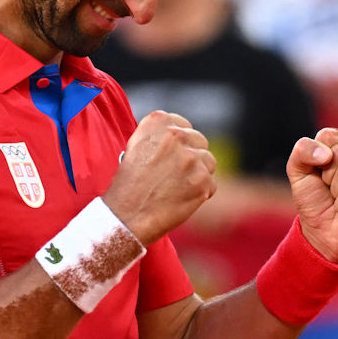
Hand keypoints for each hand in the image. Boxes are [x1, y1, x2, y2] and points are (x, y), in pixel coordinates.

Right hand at [104, 111, 216, 244]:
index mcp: (157, 122)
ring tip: (176, 188)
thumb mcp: (135, 147)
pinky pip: (211, 184)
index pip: (182, 124)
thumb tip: (180, 135)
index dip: (179, 142)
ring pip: (209, 161)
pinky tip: (181, 199)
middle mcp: (175, 135)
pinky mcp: (202, 180)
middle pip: (199, 140)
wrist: (126, 216)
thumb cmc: (128, 185)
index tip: (171, 155)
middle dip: (191, 156)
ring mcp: (191, 158)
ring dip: (198, 174)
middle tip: (174, 175)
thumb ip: (159, 136)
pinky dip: (200, 193)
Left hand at [286, 128, 337, 262]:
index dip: (316, 158)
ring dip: (335, 191)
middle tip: (331, 189)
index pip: (329, 136)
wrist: (320, 231)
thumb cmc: (314, 198)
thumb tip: (326, 154)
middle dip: (327, 176)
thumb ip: (302, 150)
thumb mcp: (298, 170)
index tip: (320, 173)